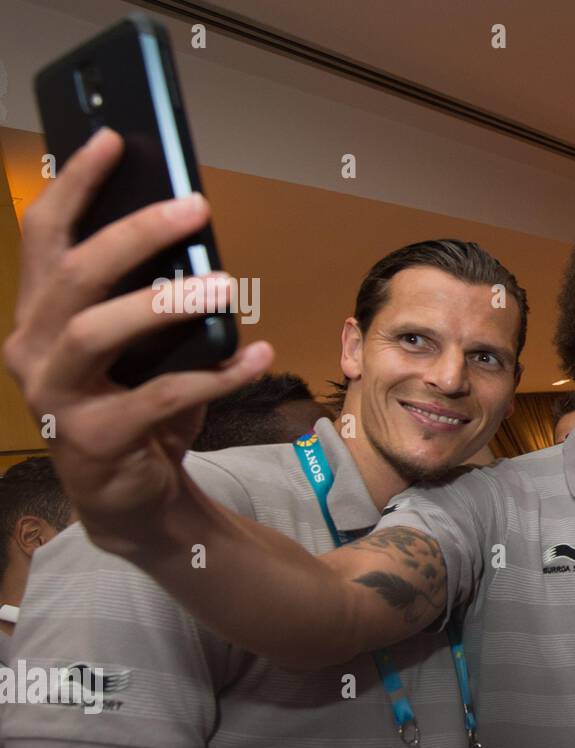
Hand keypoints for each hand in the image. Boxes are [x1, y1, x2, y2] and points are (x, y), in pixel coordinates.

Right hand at [3, 128, 272, 555]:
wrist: (133, 500)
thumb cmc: (138, 409)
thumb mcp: (141, 351)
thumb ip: (149, 300)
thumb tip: (197, 238)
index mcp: (40, 315)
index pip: (47, 236)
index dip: (77, 185)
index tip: (113, 140)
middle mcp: (33, 349)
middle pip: (75, 275)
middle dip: (134, 234)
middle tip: (194, 207)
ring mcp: (56, 397)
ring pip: (98, 332)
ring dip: (166, 302)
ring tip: (226, 285)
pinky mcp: (94, 440)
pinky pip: (161, 398)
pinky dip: (215, 375)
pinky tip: (259, 357)